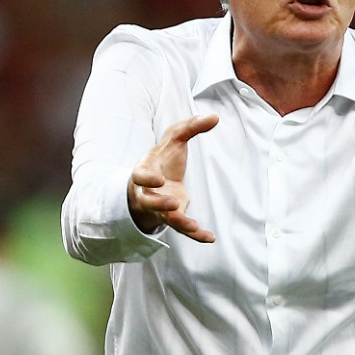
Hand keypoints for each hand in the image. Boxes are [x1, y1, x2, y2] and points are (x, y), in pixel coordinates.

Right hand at [130, 113, 218, 241]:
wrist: (157, 180)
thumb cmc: (163, 157)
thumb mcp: (174, 139)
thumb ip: (190, 127)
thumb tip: (215, 117)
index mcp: (145, 171)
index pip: (140, 176)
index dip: (146, 179)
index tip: (157, 179)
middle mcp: (149, 192)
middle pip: (150, 202)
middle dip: (160, 204)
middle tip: (174, 203)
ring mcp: (161, 207)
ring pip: (166, 218)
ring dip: (178, 222)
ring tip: (192, 226)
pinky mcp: (174, 216)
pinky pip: (183, 229)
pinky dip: (196, 235)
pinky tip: (210, 237)